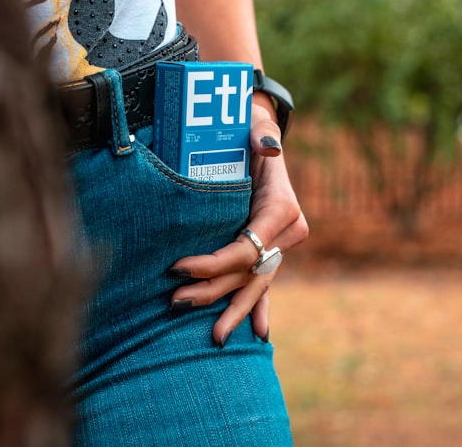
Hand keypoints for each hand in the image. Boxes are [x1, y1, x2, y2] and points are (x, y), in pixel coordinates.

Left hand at [168, 97, 308, 345]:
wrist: (261, 137)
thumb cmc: (250, 130)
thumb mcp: (256, 126)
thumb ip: (261, 135)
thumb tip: (268, 146)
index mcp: (282, 209)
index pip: (247, 247)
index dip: (214, 262)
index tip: (179, 267)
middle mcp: (286, 232)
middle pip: (247, 272)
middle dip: (213, 291)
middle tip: (175, 302)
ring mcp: (280, 246)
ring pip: (255, 284)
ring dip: (234, 310)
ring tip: (214, 336)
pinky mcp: (271, 251)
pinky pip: (265, 284)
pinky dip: (260, 308)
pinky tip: (259, 333)